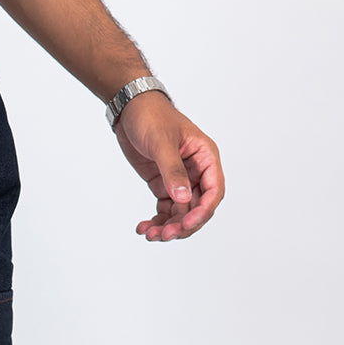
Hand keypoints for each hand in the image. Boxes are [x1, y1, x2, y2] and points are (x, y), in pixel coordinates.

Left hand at [113, 92, 224, 241]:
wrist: (130, 109)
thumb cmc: (151, 116)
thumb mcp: (161, 143)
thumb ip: (172, 171)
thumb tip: (183, 200)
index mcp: (205, 157)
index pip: (213, 191)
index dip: (203, 211)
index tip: (186, 224)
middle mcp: (197, 171)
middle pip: (198, 208)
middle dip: (183, 225)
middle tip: (164, 235)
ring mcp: (180, 180)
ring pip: (181, 213)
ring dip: (167, 227)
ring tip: (149, 235)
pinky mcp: (164, 184)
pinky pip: (165, 210)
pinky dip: (156, 222)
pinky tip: (143, 228)